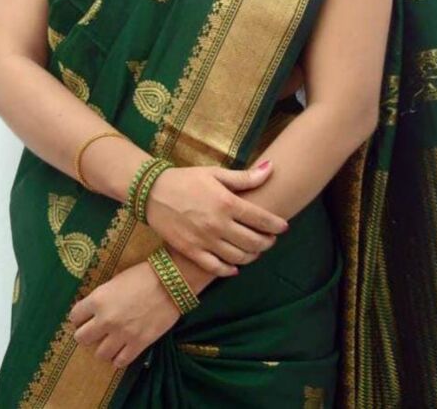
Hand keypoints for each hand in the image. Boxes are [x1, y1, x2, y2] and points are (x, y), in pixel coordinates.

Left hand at [69, 260, 180, 369]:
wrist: (171, 282)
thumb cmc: (143, 275)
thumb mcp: (116, 281)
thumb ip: (102, 298)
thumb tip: (94, 311)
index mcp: (98, 299)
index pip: (75, 316)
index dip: (80, 316)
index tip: (86, 316)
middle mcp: (106, 320)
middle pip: (81, 338)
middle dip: (87, 334)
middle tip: (96, 329)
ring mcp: (122, 334)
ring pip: (99, 354)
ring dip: (103, 347)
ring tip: (111, 340)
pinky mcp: (138, 344)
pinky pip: (119, 362)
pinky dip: (118, 358)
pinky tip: (123, 349)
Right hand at [145, 160, 288, 276]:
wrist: (152, 192)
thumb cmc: (186, 179)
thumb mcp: (215, 173)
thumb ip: (245, 177)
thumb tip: (271, 167)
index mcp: (227, 203)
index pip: (261, 219)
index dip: (277, 225)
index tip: (284, 227)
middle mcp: (218, 224)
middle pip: (254, 242)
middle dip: (267, 242)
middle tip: (270, 239)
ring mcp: (205, 240)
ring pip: (239, 257)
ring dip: (252, 256)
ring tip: (255, 250)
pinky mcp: (192, 252)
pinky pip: (216, 268)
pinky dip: (230, 269)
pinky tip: (235, 266)